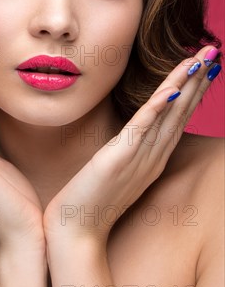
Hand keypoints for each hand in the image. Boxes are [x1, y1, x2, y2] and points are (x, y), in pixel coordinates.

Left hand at [43, 46, 220, 249]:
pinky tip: (170, 89)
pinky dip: (157, 109)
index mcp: (152, 158)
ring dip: (186, 86)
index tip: (205, 67)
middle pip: (181, 113)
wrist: (75, 233)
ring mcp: (138, 159)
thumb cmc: (92, 201)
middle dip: (198, 81)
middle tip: (213, 53)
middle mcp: (153, 157)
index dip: (193, 91)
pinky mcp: (118, 160)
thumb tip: (132, 135)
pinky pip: (142, 129)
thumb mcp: (117, 171)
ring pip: (168, 116)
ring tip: (201, 60)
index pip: (178, 118)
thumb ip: (129, 151)